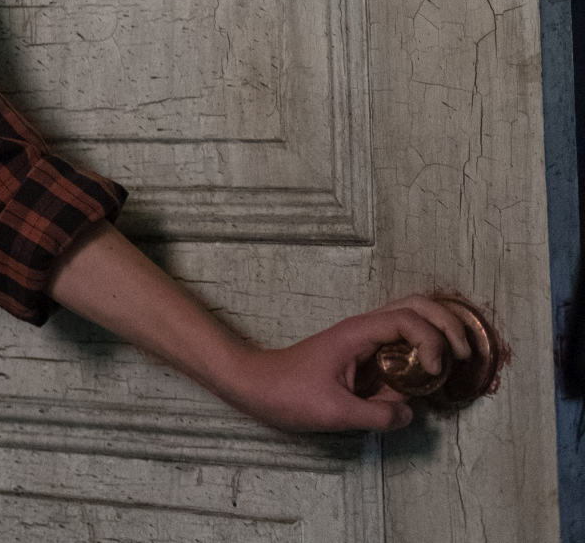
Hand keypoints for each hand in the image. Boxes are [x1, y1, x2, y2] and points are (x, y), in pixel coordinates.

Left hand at [217, 293, 474, 431]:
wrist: (255, 385)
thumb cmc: (288, 394)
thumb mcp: (334, 413)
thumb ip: (377, 415)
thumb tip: (409, 412)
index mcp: (357, 333)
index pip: (408, 319)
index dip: (432, 341)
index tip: (434, 372)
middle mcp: (364, 328)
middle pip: (417, 305)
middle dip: (447, 325)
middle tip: (463, 355)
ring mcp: (364, 338)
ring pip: (412, 317)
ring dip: (438, 332)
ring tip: (454, 360)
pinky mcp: (363, 353)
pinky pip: (401, 340)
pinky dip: (423, 347)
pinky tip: (430, 372)